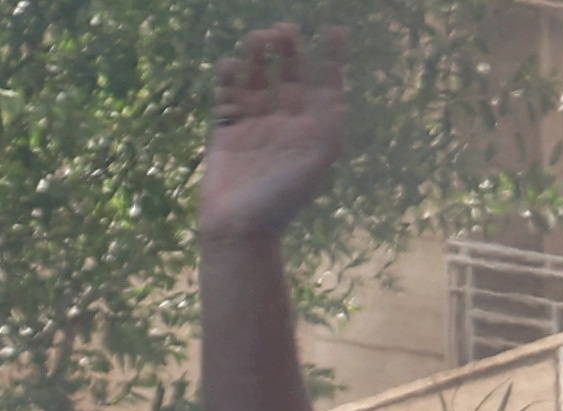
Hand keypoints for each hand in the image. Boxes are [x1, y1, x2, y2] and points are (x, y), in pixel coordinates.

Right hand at [198, 25, 348, 243]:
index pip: (325, 83)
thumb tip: (336, 91)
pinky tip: (230, 64)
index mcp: (312, 127)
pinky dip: (228, 79)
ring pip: (258, 79)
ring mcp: (254, 123)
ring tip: (258, 37)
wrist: (239, 228)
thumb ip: (329, 124)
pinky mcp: (226, 131)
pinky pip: (227, 96)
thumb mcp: (317, 160)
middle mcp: (285, 120)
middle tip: (284, 29)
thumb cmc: (283, 198)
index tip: (333, 30)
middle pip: (289, 74)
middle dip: (289, 50)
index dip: (331, 56)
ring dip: (259, 57)